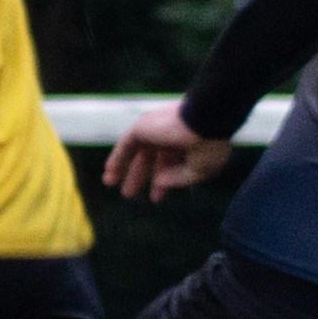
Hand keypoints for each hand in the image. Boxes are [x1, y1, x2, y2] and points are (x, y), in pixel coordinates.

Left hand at [104, 103, 231, 202]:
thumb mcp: (199, 170)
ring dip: (123, 168)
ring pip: (135, 152)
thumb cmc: (207, 145)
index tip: (156, 198)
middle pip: (150, 159)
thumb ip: (178, 178)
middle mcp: (170, 136)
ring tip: (110, 184)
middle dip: (140, 176)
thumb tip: (159, 181)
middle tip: (129, 194)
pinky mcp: (142, 127)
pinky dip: (117, 158)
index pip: (170, 164)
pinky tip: (109, 172)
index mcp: (186, 144)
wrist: (203, 120)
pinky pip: (125, 145)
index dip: (163, 182)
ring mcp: (155, 131)